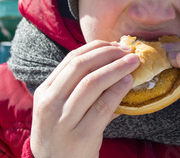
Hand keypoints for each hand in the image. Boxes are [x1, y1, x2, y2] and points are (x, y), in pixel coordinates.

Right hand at [30, 40, 139, 157]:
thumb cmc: (65, 135)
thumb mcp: (63, 109)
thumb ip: (83, 88)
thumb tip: (117, 62)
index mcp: (45, 92)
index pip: (71, 59)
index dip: (97, 48)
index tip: (116, 44)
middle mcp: (50, 104)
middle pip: (81, 66)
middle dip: (108, 54)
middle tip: (129, 51)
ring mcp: (63, 121)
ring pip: (92, 83)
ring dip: (116, 68)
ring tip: (134, 62)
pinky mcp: (81, 135)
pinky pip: (103, 106)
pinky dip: (117, 90)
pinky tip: (129, 82)